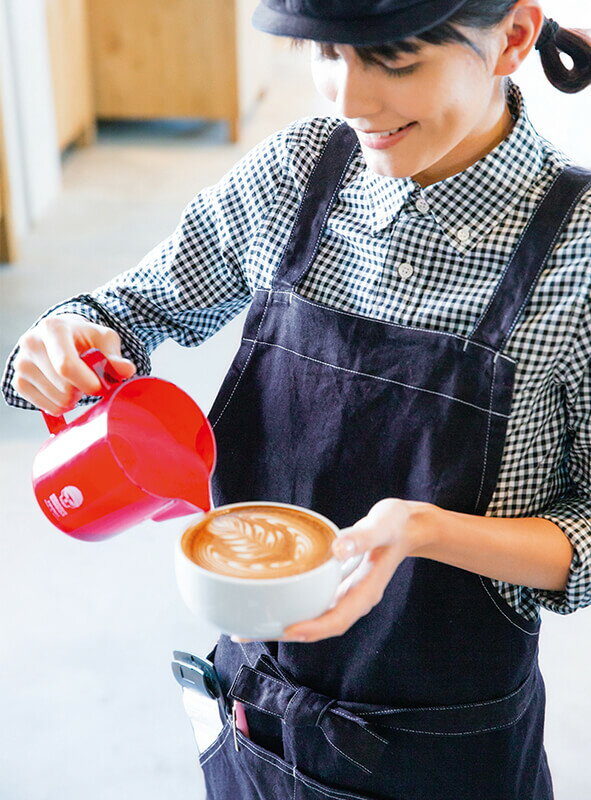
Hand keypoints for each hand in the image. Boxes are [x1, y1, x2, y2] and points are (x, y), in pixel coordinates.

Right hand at [12, 313, 135, 414]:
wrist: (59, 337)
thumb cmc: (84, 338)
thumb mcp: (103, 339)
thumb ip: (115, 355)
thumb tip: (126, 370)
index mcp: (53, 328)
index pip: (66, 366)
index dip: (88, 382)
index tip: (100, 386)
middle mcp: (31, 343)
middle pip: (64, 388)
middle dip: (83, 390)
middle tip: (89, 379)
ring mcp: (21, 364)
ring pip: (57, 400)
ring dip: (74, 398)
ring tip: (76, 382)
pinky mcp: (18, 382)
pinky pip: (47, 407)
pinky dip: (62, 405)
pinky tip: (64, 389)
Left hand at [232, 498, 436, 644]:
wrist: (408, 526)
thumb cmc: (396, 525)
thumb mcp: (382, 526)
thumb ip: (363, 537)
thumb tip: (339, 548)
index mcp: (365, 593)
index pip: (336, 620)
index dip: (312, 628)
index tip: (288, 630)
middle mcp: (352, 599)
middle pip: (318, 625)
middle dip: (284, 631)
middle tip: (248, 630)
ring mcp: (344, 593)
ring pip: (312, 614)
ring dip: (283, 620)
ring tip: (248, 621)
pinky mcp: (337, 583)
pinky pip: (312, 598)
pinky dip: (291, 600)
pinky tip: (271, 594)